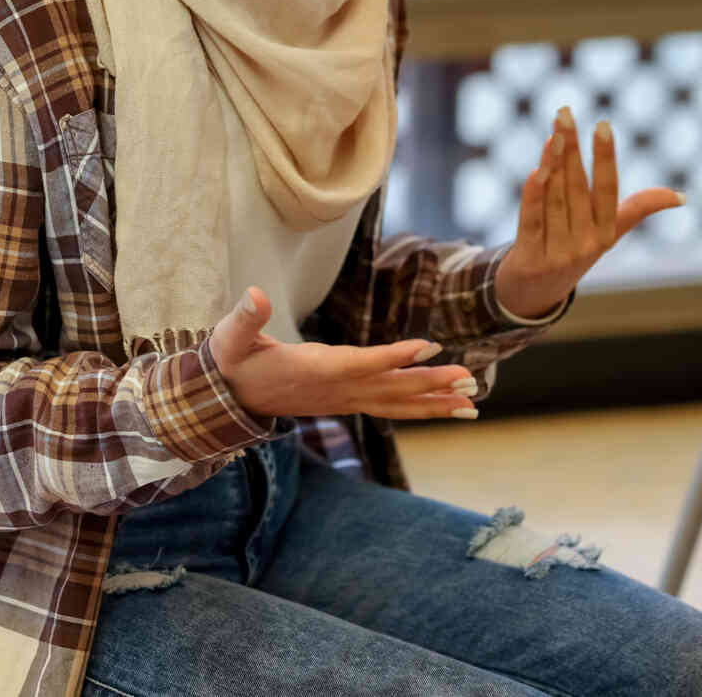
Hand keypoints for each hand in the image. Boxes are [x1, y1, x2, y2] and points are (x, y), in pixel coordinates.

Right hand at [211, 287, 480, 421]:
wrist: (230, 400)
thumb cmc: (232, 363)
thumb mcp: (230, 338)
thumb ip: (245, 318)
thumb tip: (254, 295)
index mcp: (314, 371)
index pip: (360, 363)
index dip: (394, 357)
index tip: (428, 348)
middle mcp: (336, 390)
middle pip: (390, 390)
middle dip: (430, 385)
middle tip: (469, 382)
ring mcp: (343, 399)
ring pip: (395, 404)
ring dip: (434, 402)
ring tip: (471, 403)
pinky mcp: (346, 400)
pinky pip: (389, 407)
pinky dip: (419, 406)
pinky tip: (444, 404)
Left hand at [495, 107, 683, 319]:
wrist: (536, 292)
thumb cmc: (574, 251)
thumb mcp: (609, 233)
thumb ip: (637, 209)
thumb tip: (681, 197)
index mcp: (606, 232)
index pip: (608, 189)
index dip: (605, 158)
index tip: (603, 124)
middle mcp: (585, 242)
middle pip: (577, 188)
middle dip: (572, 149)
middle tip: (564, 112)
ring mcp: (557, 251)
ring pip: (555, 200)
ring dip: (553, 164)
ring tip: (553, 133)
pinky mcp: (530, 257)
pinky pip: (532, 221)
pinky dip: (533, 197)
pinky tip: (536, 171)